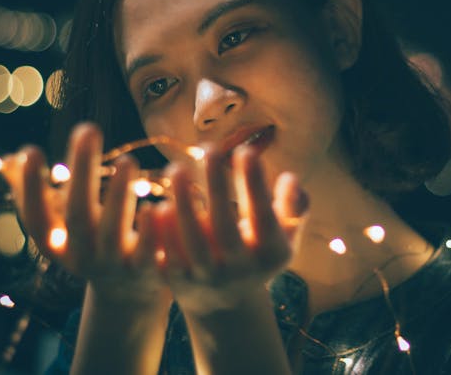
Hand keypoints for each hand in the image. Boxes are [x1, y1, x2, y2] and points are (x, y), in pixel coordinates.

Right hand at [4, 123, 171, 306]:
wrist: (129, 294)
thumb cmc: (92, 243)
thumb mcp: (65, 226)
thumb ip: (42, 195)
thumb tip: (13, 157)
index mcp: (56, 244)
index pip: (36, 217)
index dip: (30, 188)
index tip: (30, 150)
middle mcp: (81, 256)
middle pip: (78, 215)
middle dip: (80, 172)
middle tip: (87, 129)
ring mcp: (113, 266)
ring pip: (113, 232)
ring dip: (119, 195)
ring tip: (126, 160)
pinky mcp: (145, 272)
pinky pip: (148, 253)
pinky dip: (151, 230)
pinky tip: (158, 204)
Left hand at [153, 143, 308, 316]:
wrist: (226, 304)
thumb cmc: (257, 253)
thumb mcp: (283, 236)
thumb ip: (293, 207)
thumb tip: (290, 178)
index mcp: (270, 253)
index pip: (263, 216)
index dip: (255, 184)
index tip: (246, 151)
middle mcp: (240, 268)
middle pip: (225, 227)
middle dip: (217, 186)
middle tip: (209, 148)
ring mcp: (208, 277)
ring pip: (193, 242)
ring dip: (184, 204)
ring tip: (176, 167)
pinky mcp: (180, 282)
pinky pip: (169, 255)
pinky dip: (164, 231)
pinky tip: (157, 204)